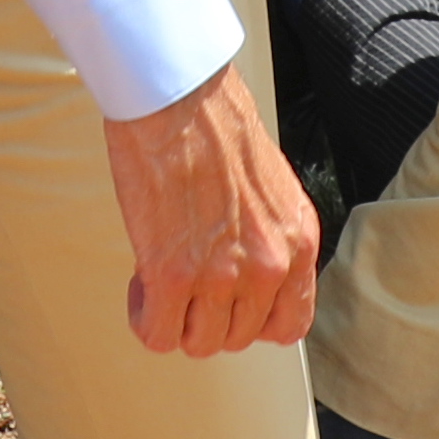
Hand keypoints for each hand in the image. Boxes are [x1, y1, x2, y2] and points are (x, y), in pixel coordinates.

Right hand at [99, 68, 322, 355]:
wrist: (177, 95)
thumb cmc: (214, 122)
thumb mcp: (271, 185)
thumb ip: (269, 234)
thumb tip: (248, 269)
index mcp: (297, 241)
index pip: (289, 325)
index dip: (253, 322)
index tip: (228, 305)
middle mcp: (267, 266)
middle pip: (237, 337)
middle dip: (207, 314)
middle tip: (185, 280)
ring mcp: (221, 275)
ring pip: (199, 342)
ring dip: (176, 318)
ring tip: (160, 281)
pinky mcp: (171, 274)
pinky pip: (159, 334)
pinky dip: (146, 320)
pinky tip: (141, 288)